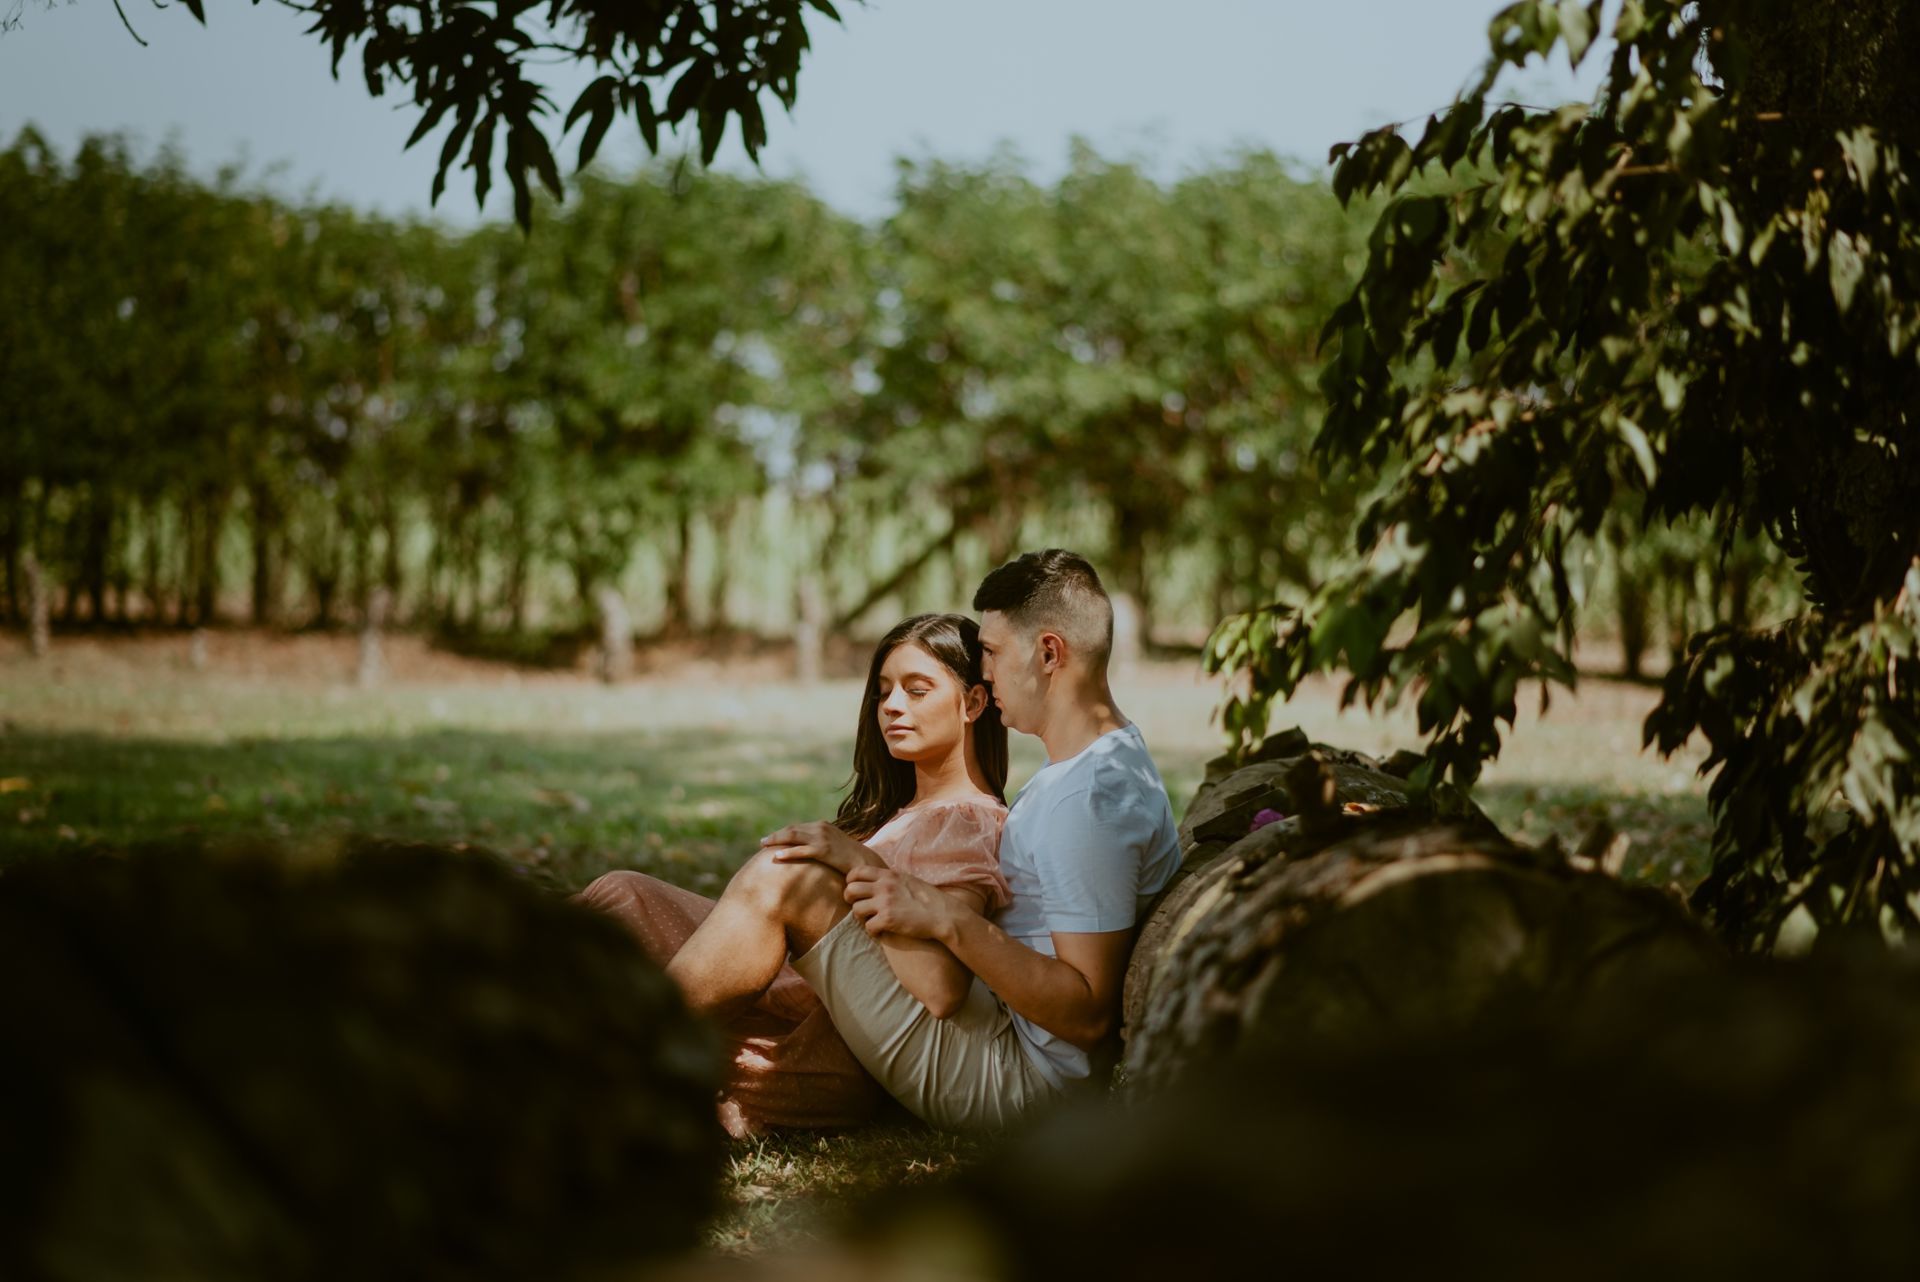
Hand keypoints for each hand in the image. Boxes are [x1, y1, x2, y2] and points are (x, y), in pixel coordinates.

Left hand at [760, 820, 875, 874]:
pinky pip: (801, 850)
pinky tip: (777, 856)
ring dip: (777, 840)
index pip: (798, 827)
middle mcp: (821, 828)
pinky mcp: (824, 850)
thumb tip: (810, 851)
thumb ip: (822, 844)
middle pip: (792, 829)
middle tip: (763, 842)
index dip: (783, 832)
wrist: (865, 862)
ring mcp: (822, 838)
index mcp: (823, 826)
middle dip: (776, 835)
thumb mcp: (835, 846)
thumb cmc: (850, 858)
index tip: (772, 838)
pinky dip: (788, 852)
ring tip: (764, 846)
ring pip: (793, 836)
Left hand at [842, 866, 954, 940]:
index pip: (857, 872)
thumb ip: (891, 879)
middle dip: (851, 900)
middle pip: (850, 890)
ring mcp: (885, 903)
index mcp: (889, 875)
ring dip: (862, 918)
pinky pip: (868, 927)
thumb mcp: (908, 880)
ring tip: (872, 920)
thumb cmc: (928, 899)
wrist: (944, 915)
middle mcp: (884, 886)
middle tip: (860, 907)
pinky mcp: (888, 920)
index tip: (856, 891)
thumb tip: (876, 880)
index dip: (851, 882)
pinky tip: (882, 931)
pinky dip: (873, 931)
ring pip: (856, 910)